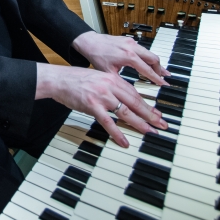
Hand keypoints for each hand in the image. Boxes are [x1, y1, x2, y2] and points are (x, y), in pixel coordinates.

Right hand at [35, 63, 167, 147]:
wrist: (58, 79)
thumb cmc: (76, 79)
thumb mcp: (97, 78)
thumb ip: (111, 87)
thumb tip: (124, 99)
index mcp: (112, 78)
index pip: (134, 93)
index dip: (147, 104)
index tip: (157, 113)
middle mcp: (109, 86)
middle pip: (134, 101)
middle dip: (150, 114)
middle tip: (161, 124)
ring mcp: (101, 96)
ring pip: (125, 112)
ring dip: (139, 123)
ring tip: (149, 132)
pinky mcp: (92, 106)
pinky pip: (108, 122)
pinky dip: (117, 133)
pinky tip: (124, 141)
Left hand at [72, 31, 169, 85]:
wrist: (89, 42)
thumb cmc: (97, 56)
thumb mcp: (109, 73)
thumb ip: (122, 82)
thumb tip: (130, 94)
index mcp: (128, 56)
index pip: (148, 69)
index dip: (156, 78)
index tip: (163, 84)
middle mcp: (132, 47)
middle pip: (153, 59)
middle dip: (160, 70)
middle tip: (163, 79)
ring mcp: (131, 42)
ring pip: (149, 53)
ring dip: (154, 63)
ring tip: (160, 72)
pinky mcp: (129, 40)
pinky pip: (143, 49)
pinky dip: (147, 57)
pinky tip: (148, 63)